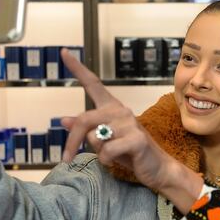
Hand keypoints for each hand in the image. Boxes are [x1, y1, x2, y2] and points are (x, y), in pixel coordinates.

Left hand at [59, 49, 203, 211]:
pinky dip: (106, 160)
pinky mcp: (136, 138)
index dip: (77, 68)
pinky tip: (117, 160)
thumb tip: (62, 120)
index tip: (63, 52)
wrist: (157, 168)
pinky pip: (107, 150)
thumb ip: (86, 130)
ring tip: (113, 156)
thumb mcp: (104, 140)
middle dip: (72, 141)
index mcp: (111, 108)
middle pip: (84, 119)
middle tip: (65, 158)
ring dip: (98, 153)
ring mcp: (129, 123)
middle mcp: (120, 110)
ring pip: (95, 138)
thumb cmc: (130, 153)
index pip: (93, 84)